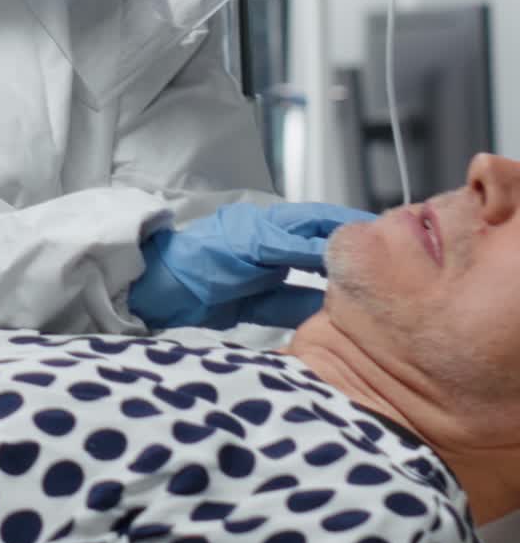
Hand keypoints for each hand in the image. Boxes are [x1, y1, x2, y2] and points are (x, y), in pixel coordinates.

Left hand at [128, 200, 374, 330]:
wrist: (156, 291)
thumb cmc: (197, 259)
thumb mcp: (250, 248)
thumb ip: (290, 247)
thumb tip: (330, 248)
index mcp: (268, 224)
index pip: (320, 220)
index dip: (350, 225)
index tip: (384, 233)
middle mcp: (270, 246)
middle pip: (320, 251)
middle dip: (350, 259)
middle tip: (386, 270)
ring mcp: (265, 275)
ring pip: (311, 282)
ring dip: (336, 290)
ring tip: (368, 298)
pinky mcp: (256, 304)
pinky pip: (293, 307)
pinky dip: (313, 314)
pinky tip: (334, 322)